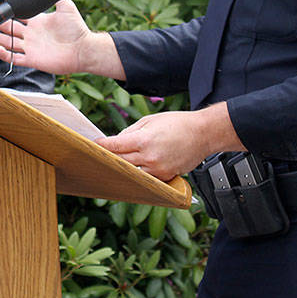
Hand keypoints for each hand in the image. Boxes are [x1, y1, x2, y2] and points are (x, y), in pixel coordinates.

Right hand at [0, 0, 124, 78]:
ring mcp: (31, 47)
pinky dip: (4, 54)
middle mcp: (32, 34)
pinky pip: (15, 58)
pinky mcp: (33, 59)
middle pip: (8, 28)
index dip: (6, 12)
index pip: (17, 15)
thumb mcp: (66, 6)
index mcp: (37, 21)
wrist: (83, 49)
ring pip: (7, 42)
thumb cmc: (77, 29)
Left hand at [96, 104, 244, 180]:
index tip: (93, 145)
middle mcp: (149, 157)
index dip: (102, 146)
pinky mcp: (166, 176)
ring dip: (124, 167)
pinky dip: (140, 172)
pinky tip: (135, 167)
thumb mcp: (150, 120)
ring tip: (117, 162)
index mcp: (143, 140)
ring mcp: (158, 169)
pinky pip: (147, 177)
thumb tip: (116, 141)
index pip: (115, 146)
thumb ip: (131, 131)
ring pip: (132, 172)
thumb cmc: (178, 123)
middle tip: (100, 155)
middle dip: (110, 157)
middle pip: (120, 161)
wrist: (203, 134)